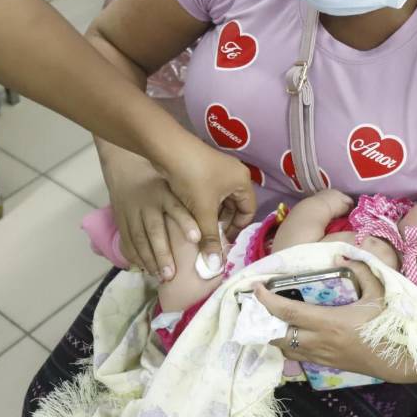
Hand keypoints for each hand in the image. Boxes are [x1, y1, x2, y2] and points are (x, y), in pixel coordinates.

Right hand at [100, 148, 211, 279]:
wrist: (127, 170)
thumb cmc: (161, 185)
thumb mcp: (176, 188)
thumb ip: (191, 208)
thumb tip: (215, 233)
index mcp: (165, 193)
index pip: (176, 208)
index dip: (186, 223)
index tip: (196, 238)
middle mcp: (148, 203)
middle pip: (155, 230)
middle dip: (163, 253)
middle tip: (172, 274)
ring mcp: (132, 212)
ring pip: (139, 239)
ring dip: (149, 260)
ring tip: (160, 276)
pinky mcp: (121, 220)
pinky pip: (127, 241)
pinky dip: (134, 257)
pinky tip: (144, 269)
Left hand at [156, 139, 256, 269]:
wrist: (168, 150)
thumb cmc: (193, 178)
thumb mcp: (203, 211)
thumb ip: (210, 238)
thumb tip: (215, 266)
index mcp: (242, 181)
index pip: (248, 211)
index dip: (237, 228)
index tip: (223, 241)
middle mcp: (234, 174)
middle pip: (235, 206)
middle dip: (223, 223)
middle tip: (210, 236)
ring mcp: (218, 171)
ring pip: (220, 201)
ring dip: (211, 215)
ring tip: (198, 227)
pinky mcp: (203, 169)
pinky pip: (209, 193)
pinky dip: (203, 205)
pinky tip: (190, 214)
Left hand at [255, 260, 396, 377]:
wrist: (400, 361)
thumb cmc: (389, 326)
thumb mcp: (379, 294)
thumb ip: (361, 270)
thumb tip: (341, 256)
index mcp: (329, 322)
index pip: (288, 312)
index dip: (267, 301)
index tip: (256, 288)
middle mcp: (319, 342)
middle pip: (278, 336)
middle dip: (262, 322)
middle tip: (256, 306)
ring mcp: (321, 356)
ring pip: (285, 349)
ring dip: (274, 336)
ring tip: (270, 320)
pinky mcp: (326, 365)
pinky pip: (298, 356)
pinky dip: (289, 345)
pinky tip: (292, 334)